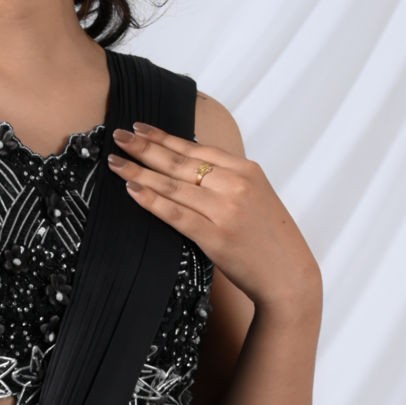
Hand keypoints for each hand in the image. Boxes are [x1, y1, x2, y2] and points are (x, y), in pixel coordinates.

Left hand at [108, 124, 319, 316]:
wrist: (289, 276)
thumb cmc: (271, 240)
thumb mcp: (256, 197)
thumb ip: (228, 180)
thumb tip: (192, 168)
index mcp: (247, 170)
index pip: (197, 148)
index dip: (164, 137)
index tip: (140, 128)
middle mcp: (236, 185)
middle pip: (180, 162)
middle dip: (145, 147)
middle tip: (118, 136)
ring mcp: (226, 210)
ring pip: (173, 185)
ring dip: (140, 172)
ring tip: (116, 162)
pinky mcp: (216, 237)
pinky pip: (177, 214)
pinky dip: (153, 201)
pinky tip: (133, 190)